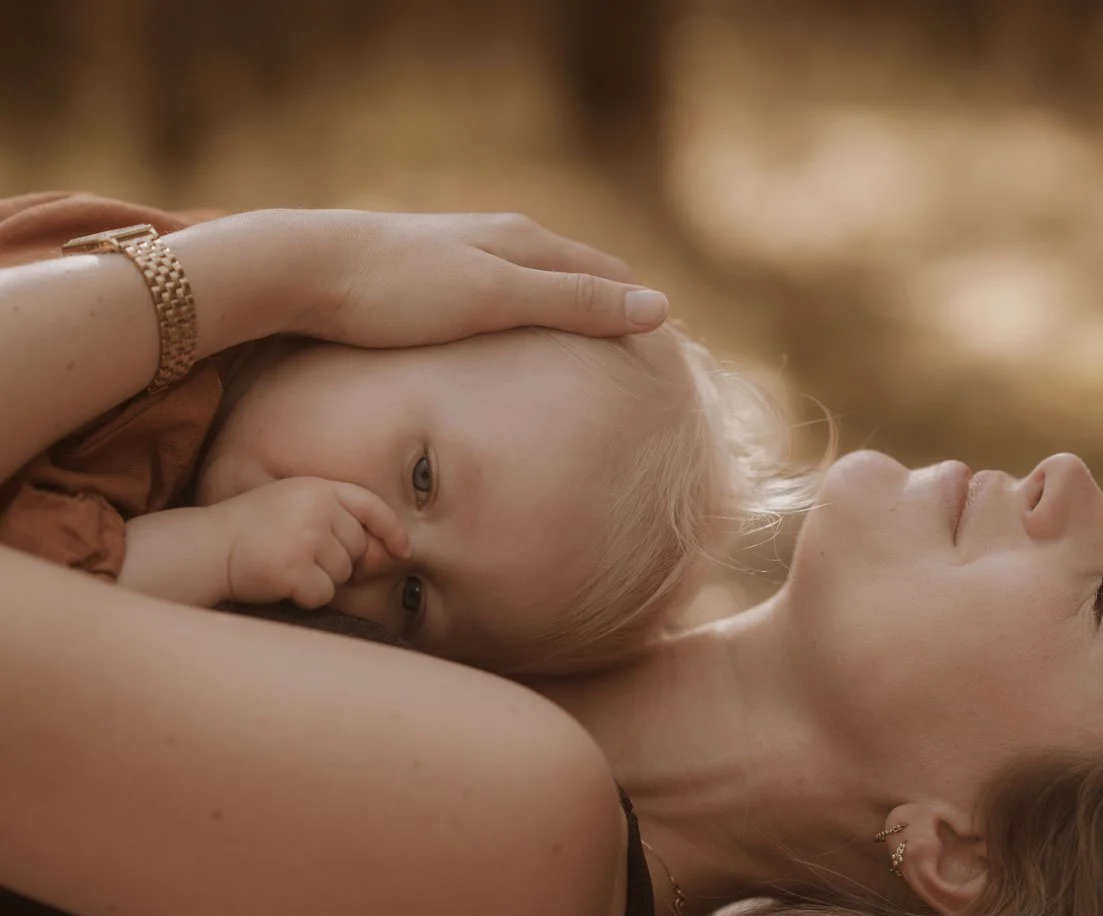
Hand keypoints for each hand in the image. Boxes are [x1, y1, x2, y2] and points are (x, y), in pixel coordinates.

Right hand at [216, 477, 410, 608]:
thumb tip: (389, 556)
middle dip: (338, 562)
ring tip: (287, 566)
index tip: (403, 550)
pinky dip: (307, 597)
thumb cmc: (253, 533)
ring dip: (321, 580)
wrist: (207, 548)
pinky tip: (282, 584)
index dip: (391, 529)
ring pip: (343, 574)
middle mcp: (315, 508)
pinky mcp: (293, 567)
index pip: (370, 505)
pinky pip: (324, 594)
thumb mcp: (295, 509)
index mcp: (317, 488)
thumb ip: (338, 524)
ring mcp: (305, 537)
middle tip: (299, 557)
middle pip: (358, 548)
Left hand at [290, 210, 668, 346]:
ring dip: (563, 316)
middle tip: (636, 359)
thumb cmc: (401, 288)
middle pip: (574, 275)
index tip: (667, 350)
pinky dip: (523, 322)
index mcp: (525, 241)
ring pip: (534, 285)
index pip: (607, 271)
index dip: (638, 307)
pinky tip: (511, 345)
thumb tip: (659, 308)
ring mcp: (463, 256)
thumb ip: (575, 302)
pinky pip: (497, 299)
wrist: (304, 269)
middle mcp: (498, 239)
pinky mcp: (429, 278)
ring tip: (584, 356)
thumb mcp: (498, 298)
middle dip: (607, 310)